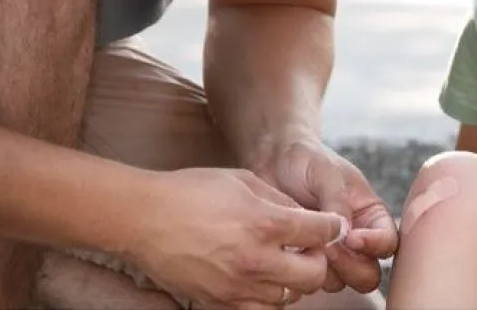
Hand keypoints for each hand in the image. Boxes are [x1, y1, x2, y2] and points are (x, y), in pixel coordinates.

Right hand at [129, 167, 344, 309]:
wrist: (143, 218)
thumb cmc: (189, 191)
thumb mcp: (241, 179)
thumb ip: (279, 199)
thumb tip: (305, 215)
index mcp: (263, 223)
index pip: (322, 232)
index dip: (333, 226)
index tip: (331, 224)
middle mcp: (255, 260)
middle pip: (315, 274)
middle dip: (318, 258)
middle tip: (305, 246)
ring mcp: (237, 287)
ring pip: (291, 297)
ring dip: (293, 278)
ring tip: (278, 259)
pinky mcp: (220, 303)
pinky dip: (268, 295)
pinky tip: (258, 275)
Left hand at [250, 132, 398, 295]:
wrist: (271, 159)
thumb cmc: (305, 159)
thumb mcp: (326, 173)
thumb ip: (338, 203)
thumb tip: (345, 236)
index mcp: (370, 215)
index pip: (388, 242)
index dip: (375, 245)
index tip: (352, 238)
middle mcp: (355, 238)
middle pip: (368, 273)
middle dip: (351, 266)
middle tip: (329, 249)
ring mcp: (330, 252)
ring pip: (340, 281)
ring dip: (326, 270)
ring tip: (306, 244)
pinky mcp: (306, 258)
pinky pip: (311, 279)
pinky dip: (303, 269)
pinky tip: (291, 248)